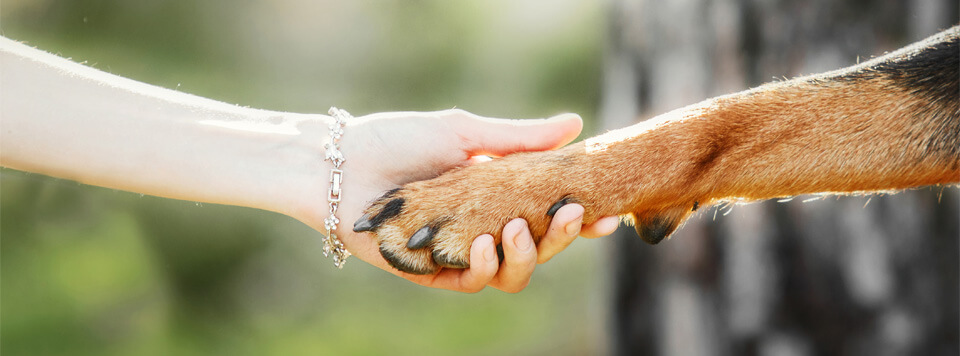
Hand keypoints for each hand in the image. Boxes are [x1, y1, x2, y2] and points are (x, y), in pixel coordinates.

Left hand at [293, 109, 617, 291]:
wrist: (338, 165)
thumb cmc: (396, 140)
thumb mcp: (463, 132)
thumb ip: (519, 138)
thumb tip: (576, 124)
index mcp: (495, 194)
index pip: (547, 212)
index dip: (578, 218)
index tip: (605, 214)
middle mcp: (483, 226)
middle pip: (539, 247)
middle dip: (561, 237)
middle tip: (569, 215)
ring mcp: (461, 252)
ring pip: (514, 273)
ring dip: (528, 256)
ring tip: (518, 230)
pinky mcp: (435, 274)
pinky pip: (476, 284)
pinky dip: (487, 267)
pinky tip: (485, 243)